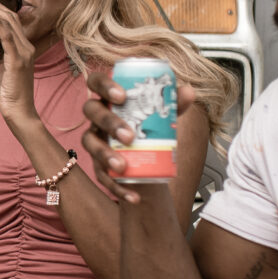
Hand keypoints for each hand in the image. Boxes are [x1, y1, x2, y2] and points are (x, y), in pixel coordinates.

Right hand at [78, 66, 188, 206]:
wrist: (150, 164)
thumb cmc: (151, 129)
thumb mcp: (163, 115)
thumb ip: (173, 103)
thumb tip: (188, 92)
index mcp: (110, 98)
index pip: (96, 82)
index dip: (103, 84)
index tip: (122, 95)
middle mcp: (97, 117)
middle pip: (91, 111)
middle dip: (109, 122)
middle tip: (129, 136)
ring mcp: (95, 140)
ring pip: (89, 144)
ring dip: (104, 155)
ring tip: (123, 167)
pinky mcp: (98, 165)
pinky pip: (101, 175)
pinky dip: (117, 187)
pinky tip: (133, 196)